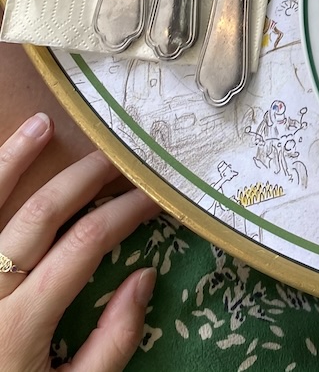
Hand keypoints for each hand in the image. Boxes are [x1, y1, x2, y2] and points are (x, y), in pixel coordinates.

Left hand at [0, 112, 160, 371]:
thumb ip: (111, 343)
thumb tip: (145, 278)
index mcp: (20, 325)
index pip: (85, 244)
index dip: (124, 211)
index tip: (154, 194)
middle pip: (39, 214)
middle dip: (83, 177)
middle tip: (118, 153)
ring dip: (12, 161)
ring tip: (40, 125)